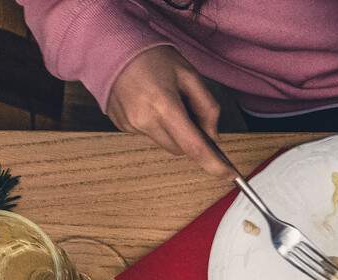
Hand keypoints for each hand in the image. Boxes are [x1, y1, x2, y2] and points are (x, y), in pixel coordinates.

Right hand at [104, 48, 228, 177]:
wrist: (108, 46)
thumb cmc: (151, 56)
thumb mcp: (189, 75)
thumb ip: (208, 108)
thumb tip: (214, 137)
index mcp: (164, 105)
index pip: (194, 147)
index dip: (215, 165)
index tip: (229, 175)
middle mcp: (144, 120)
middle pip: (181, 149)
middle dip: (191, 138)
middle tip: (189, 111)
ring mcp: (129, 124)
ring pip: (165, 143)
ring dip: (173, 131)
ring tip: (165, 102)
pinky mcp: (121, 125)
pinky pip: (149, 135)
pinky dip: (156, 125)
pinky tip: (149, 103)